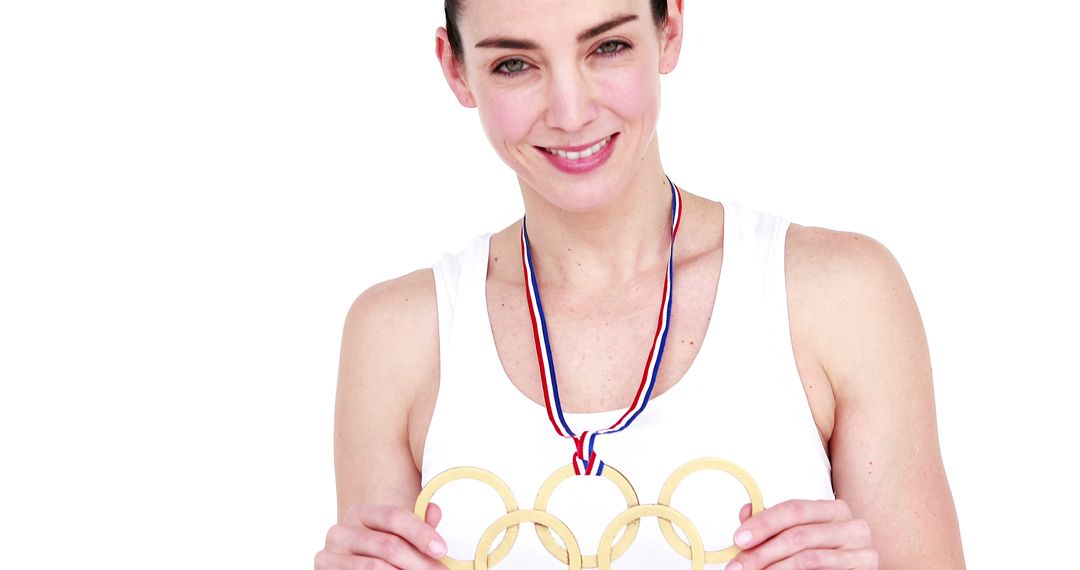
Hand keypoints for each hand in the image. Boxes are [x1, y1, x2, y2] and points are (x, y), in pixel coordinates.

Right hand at [314, 502, 447, 568]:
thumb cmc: (377, 555)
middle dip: (419, 562)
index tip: (442, 550)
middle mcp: (340, 531)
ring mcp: (328, 555)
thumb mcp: (396, 538)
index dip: (421, 533)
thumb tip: (434, 510)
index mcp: (360, 513)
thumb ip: (416, 526)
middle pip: (388, 545)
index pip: (394, 517)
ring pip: (376, 567)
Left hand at [726, 499, 877, 569]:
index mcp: (833, 510)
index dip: (764, 523)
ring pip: (809, 559)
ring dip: (775, 569)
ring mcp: (862, 552)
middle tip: (739, 566)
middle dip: (762, 553)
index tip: (739, 538)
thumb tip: (746, 512)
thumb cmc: (823, 552)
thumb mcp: (798, 533)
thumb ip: (773, 523)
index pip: (794, 509)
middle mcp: (852, 527)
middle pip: (798, 536)